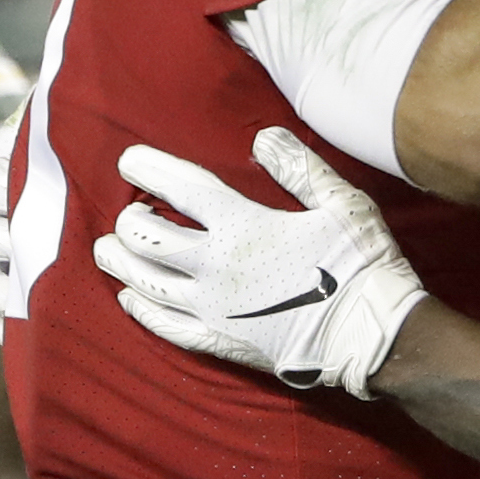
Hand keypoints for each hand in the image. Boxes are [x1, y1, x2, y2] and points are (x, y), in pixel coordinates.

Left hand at [95, 127, 428, 397]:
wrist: (371, 335)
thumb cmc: (361, 264)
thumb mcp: (342, 203)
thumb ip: (299, 168)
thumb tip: (263, 138)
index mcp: (242, 226)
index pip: (178, 188)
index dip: (147, 169)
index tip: (128, 160)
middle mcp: (215, 266)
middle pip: (147, 237)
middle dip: (127, 220)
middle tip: (127, 211)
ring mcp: (212, 308)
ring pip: (144, 282)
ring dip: (120, 262)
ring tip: (108, 249)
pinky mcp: (220, 341)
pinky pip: (165, 327)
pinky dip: (140, 310)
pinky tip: (128, 300)